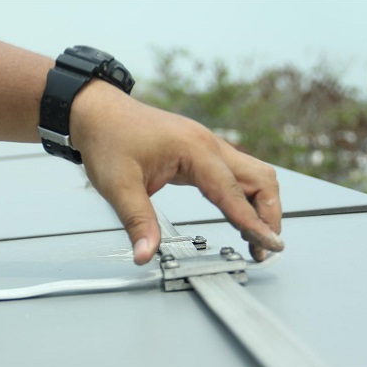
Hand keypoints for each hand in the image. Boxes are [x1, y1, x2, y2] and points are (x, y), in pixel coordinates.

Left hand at [70, 80, 283, 264]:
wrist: (97, 112)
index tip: (268, 245)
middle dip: (269, 215)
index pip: (234, 193)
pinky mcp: (201, 153)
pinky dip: (246, 197)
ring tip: (258, 238)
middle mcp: (209, 145)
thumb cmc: (108, 138)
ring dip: (263, 205)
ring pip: (254, 175)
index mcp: (195, 150)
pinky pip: (237, 174)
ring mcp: (208, 147)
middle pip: (260, 179)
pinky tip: (241, 217)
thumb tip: (146, 254)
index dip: (253, 223)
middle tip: (265, 248)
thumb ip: (137, 222)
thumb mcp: (118, 186)